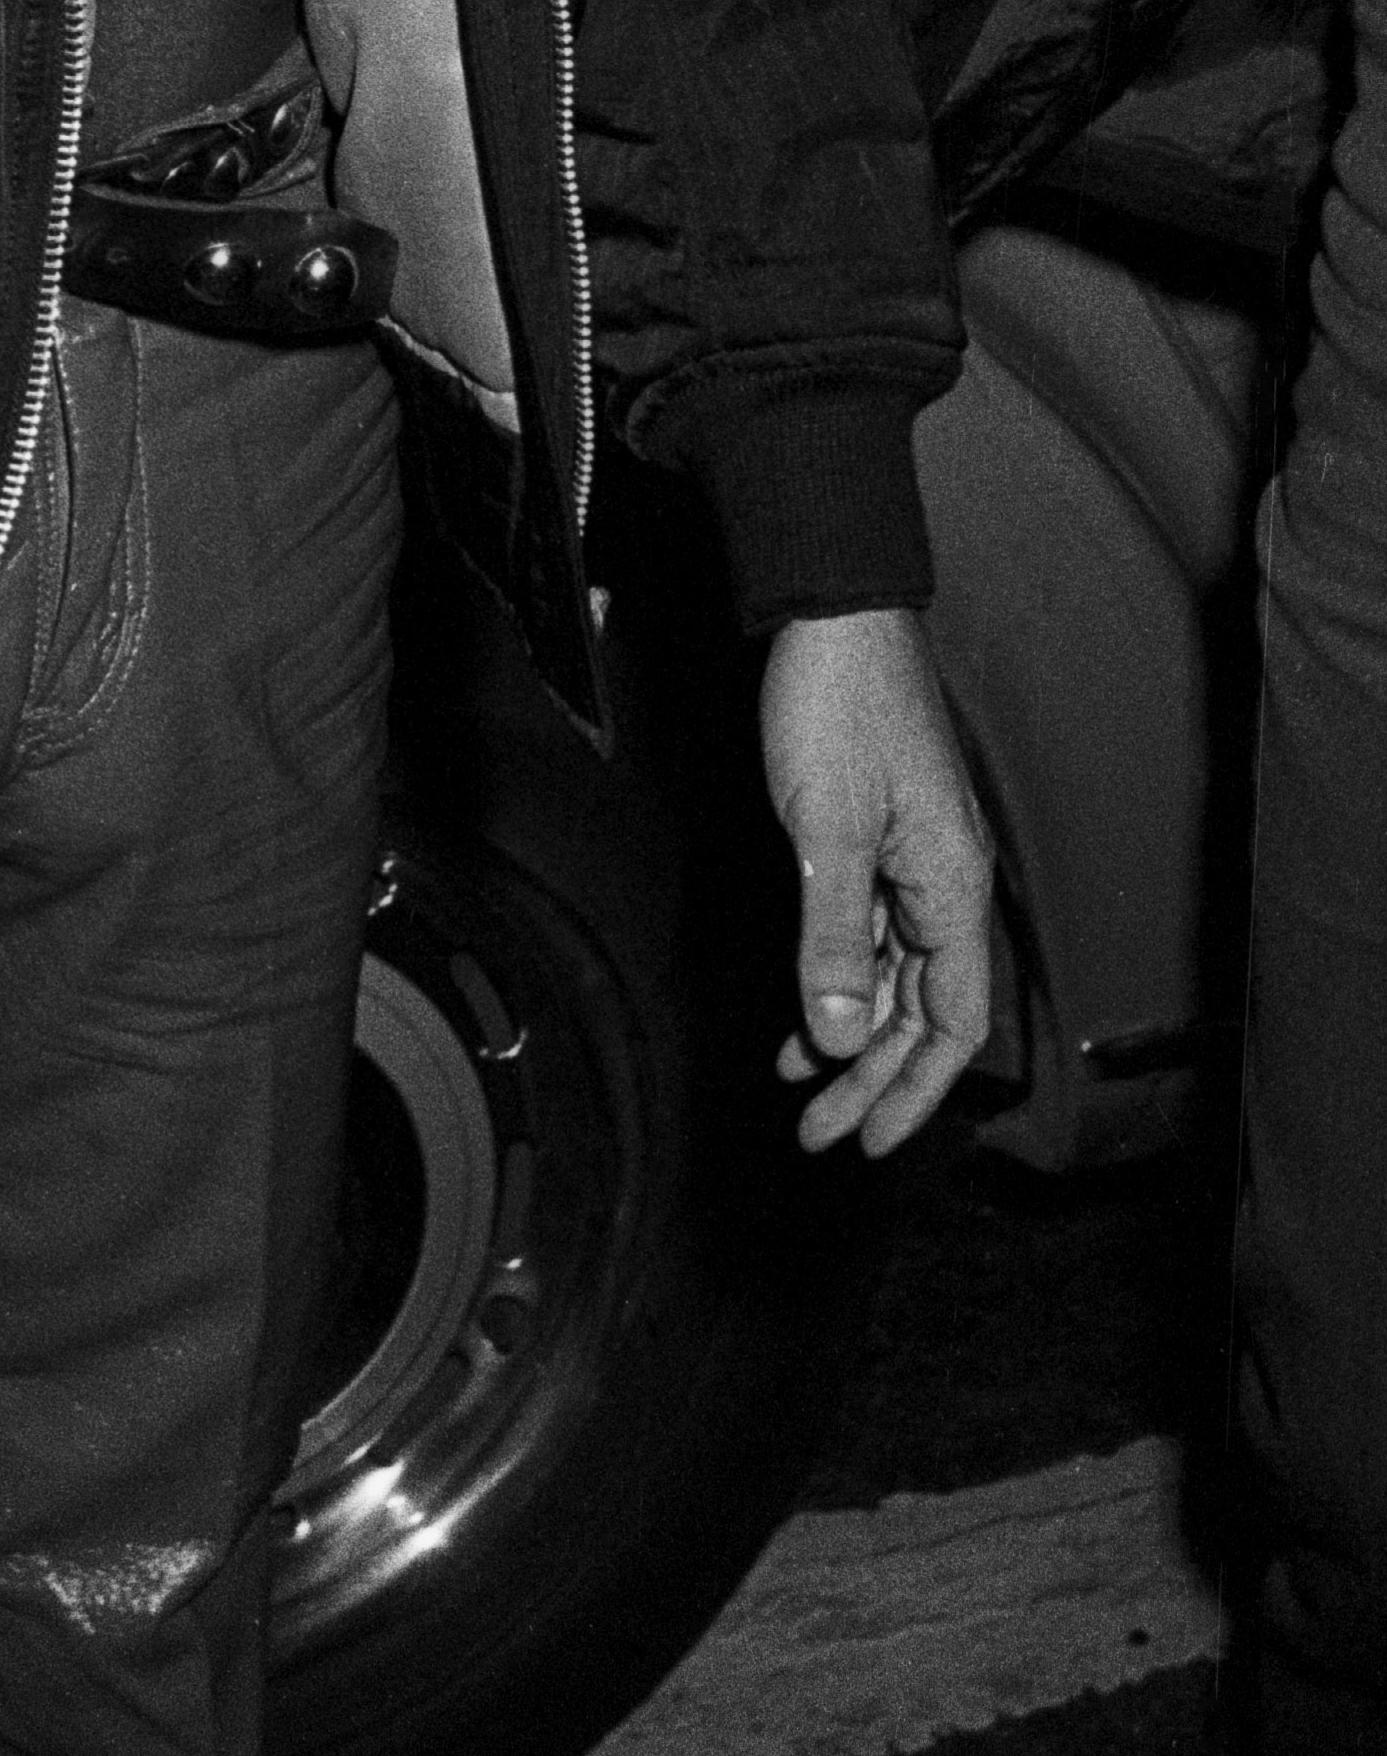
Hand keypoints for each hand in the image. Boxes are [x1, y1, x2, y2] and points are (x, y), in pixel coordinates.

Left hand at [758, 606, 993, 1156]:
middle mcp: (944, 884)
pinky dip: (838, 980)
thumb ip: (834, 937)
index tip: (869, 1141)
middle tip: (819, 1136)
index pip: (953, 1024)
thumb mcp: (826, 830)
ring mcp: (913, 862)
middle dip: (875, 1080)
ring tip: (801, 1088)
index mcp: (951, 888)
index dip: (914, 1090)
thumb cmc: (837, 707)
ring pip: (894, 980)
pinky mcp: (877, 839)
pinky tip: (802, 1011)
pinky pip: (869, 936)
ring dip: (852, 1037)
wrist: (832, 614)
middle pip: (924, 1015)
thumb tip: (843, 1039)